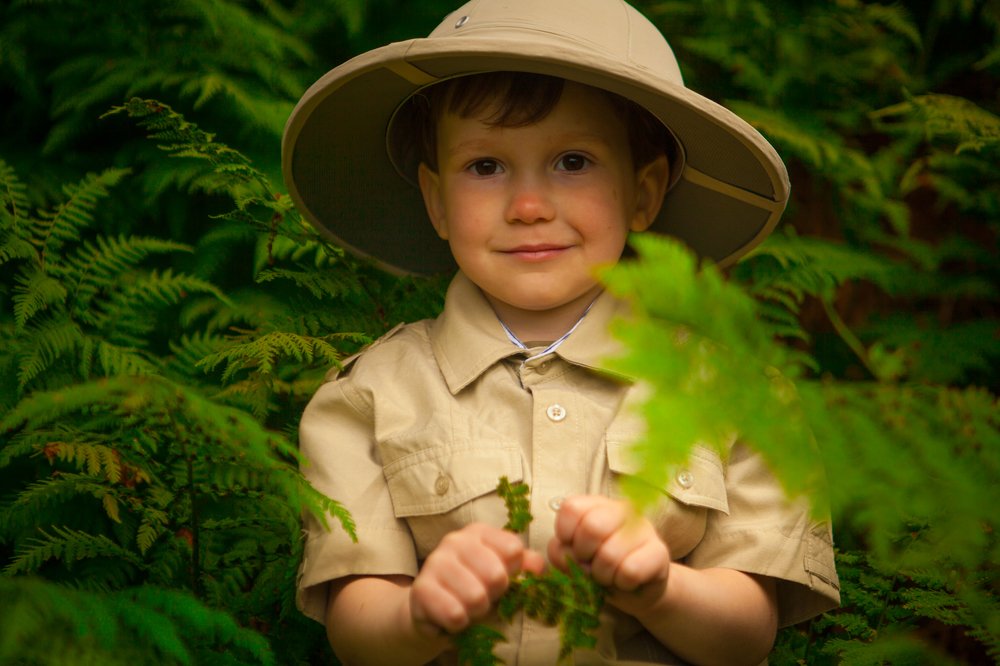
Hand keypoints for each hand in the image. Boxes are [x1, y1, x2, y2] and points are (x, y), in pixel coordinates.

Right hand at [409, 522, 544, 635]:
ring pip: (476, 597)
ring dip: (476, 612)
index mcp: (479, 533)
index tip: (502, 581)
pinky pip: (455, 613)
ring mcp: (435, 562)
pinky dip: (460, 623)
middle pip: (497, 575)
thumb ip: (524, 566)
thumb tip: (538, 566)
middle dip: (494, 596)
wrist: (431, 608)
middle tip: (483, 598)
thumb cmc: (473, 587)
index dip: (514, 574)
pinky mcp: (421, 588)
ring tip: (468, 608)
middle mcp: (455, 540)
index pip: (513, 549)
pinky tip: (454, 617)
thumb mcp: (502, 573)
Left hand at [548, 495, 669, 616]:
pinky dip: (622, 583)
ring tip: (608, 576)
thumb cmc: (598, 569)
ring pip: (610, 555)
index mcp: (595, 505)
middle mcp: (621, 509)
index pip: (572, 508)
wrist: (635, 590)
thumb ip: (561, 552)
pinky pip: (630, 571)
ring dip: (603, 576)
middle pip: (592, 527)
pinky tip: (625, 581)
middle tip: (590, 566)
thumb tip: (566, 554)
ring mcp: (644, 528)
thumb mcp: (572, 559)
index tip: (573, 549)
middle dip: (584, 557)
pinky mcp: (660, 552)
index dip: (566, 535)